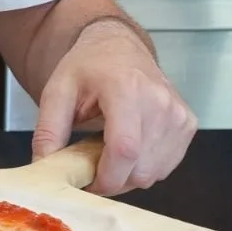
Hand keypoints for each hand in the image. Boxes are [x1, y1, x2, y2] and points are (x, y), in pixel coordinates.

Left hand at [30, 18, 196, 195]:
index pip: (124, 149)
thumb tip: (44, 169)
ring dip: (128, 175)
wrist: (120, 47)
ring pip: (154, 173)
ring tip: (110, 151)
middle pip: (140, 168)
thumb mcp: (57, 91)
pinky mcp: (187, 123)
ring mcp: (178, 114)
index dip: (106, 177)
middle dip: (113, 179)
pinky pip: (166, 165)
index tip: (86, 183)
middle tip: (92, 165)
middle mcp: (160, 102)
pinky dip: (145, 167)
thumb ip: (48, 131)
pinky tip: (130, 148)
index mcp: (126, 89)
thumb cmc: (89, 67)